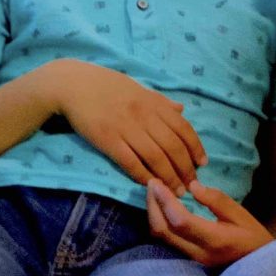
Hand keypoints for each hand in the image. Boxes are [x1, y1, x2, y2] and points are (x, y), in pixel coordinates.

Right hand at [43, 60, 206, 194]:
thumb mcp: (138, 88)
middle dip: (185, 168)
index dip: (195, 148)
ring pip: (155, 157)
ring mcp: (125, 128)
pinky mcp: (107, 140)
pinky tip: (151, 185)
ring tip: (176, 191)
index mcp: (153, 102)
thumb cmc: (106, 85)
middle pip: (172, 146)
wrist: (73, 84)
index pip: (183, 128)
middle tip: (192, 185)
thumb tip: (182, 109)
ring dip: (168, 177)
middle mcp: (144, 115)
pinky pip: (130, 162)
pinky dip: (143, 175)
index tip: (202, 163)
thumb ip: (160, 101)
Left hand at [149, 181, 273, 267]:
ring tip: (154, 192)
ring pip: (161, 237)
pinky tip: (161, 207)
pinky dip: (159, 221)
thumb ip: (216, 200)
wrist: (258, 269)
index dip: (165, 201)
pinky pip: (166, 239)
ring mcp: (191, 259)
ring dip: (153, 213)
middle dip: (152, 205)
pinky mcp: (187, 259)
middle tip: (152, 183)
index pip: (180, 221)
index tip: (157, 182)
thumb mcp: (241, 215)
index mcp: (215, 240)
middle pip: (163, 230)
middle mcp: (198, 253)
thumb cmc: (253, 239)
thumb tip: (192, 186)